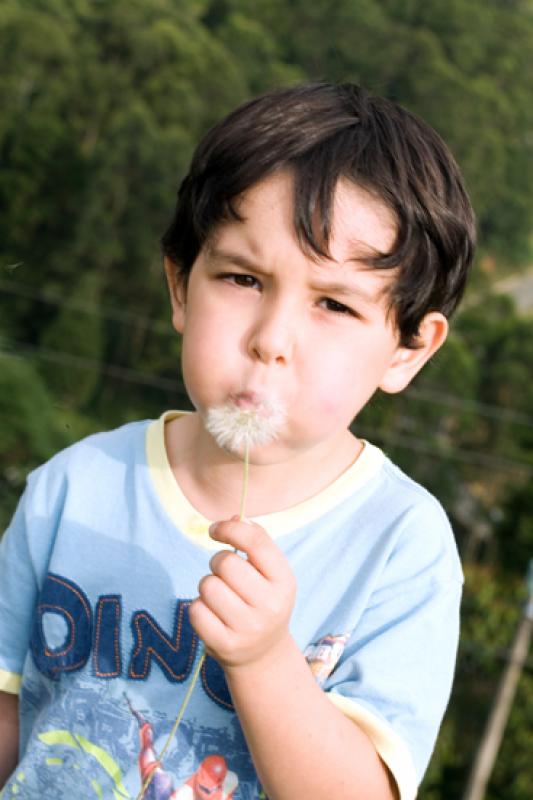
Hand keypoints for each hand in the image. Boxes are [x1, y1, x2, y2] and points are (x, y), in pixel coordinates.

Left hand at [189, 516, 296, 669]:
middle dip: (217, 561)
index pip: (256, 541)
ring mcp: (248, 628)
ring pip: (207, 586)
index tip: (215, 529)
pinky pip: (195, 610)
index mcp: (284, 580)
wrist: (263, 655)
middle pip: (225, 562)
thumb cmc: (262, 600)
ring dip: (208, 585)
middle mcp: (270, 605)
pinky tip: (212, 614)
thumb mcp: (270, 572)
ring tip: (220, 596)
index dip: (230, 528)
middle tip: (223, 573)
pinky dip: (199, 607)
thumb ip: (256, 541)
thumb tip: (233, 518)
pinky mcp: (225, 645)